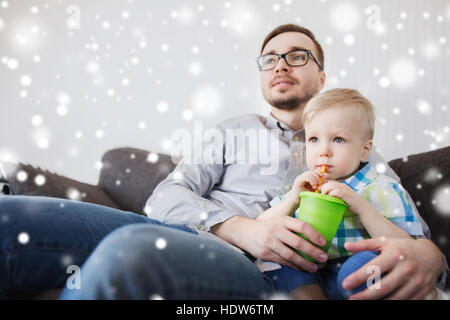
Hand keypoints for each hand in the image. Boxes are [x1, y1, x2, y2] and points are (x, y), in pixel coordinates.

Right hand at [212, 215, 328, 271]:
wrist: (244, 232)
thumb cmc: (267, 226)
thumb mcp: (279, 220)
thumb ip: (293, 226)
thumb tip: (315, 235)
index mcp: (282, 220)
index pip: (301, 226)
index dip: (314, 234)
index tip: (323, 242)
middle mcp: (276, 230)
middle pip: (298, 242)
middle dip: (313, 251)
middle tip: (323, 257)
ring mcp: (270, 242)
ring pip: (291, 255)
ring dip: (305, 263)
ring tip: (315, 267)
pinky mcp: (266, 253)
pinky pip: (283, 261)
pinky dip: (294, 266)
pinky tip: (302, 268)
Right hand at [287, 171, 324, 203]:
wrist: (297, 201)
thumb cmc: (305, 195)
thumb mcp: (313, 189)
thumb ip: (318, 184)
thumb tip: (325, 180)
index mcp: (305, 177)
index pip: (312, 172)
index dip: (318, 173)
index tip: (323, 177)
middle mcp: (302, 176)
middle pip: (311, 172)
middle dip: (317, 176)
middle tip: (319, 184)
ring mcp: (299, 178)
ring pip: (309, 174)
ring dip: (315, 179)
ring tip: (316, 186)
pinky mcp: (298, 181)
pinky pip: (306, 177)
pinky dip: (311, 181)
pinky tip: (313, 186)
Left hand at [320, 181, 363, 212]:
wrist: (362, 207)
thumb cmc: (351, 204)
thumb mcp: (343, 197)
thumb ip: (336, 195)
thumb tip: (325, 197)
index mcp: (342, 186)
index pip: (329, 183)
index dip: (324, 188)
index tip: (323, 195)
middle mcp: (343, 185)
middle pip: (328, 184)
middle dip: (324, 190)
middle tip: (323, 197)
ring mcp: (344, 189)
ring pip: (330, 186)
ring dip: (326, 192)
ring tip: (326, 198)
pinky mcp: (345, 194)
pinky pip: (335, 192)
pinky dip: (331, 195)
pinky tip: (331, 200)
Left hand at [342, 237, 444, 299]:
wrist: (431, 255)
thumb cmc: (402, 247)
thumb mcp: (384, 241)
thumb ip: (364, 244)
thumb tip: (345, 246)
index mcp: (395, 255)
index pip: (373, 269)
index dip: (358, 278)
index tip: (345, 284)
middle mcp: (406, 269)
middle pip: (383, 287)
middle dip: (365, 296)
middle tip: (351, 298)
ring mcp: (415, 282)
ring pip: (394, 298)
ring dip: (377, 303)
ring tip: (362, 302)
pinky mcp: (422, 292)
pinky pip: (405, 302)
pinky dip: (391, 303)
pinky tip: (380, 303)